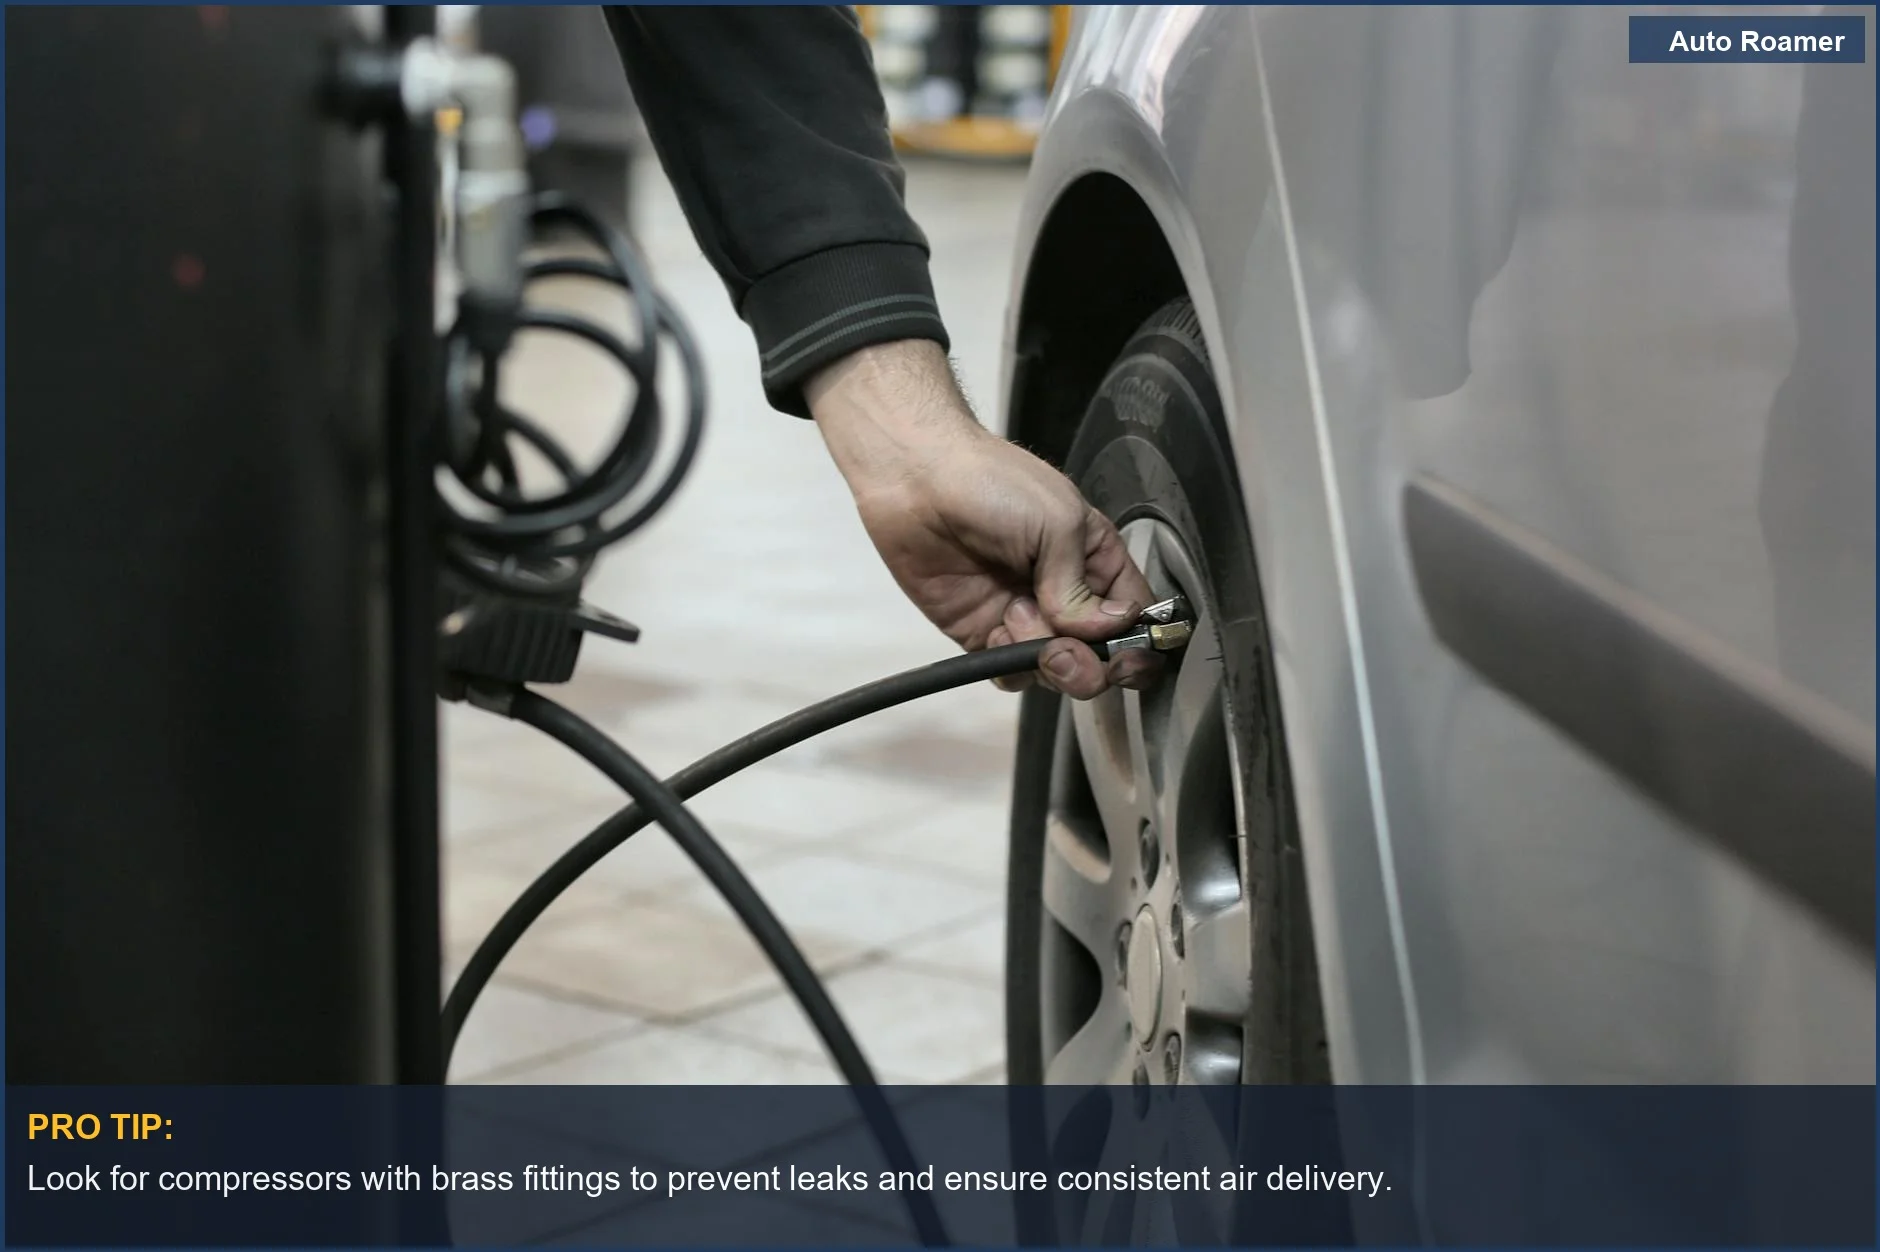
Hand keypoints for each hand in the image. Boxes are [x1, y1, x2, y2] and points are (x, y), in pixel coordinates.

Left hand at [806, 340, 1159, 698]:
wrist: (917, 481)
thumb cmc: (993, 484)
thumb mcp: (1058, 522)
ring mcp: (1026, 617)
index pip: (1137, 618)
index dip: (1139, 644)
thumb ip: (1081, 587)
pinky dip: (1011, 666)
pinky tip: (997, 630)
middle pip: (1102, 657)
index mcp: (1097, 561)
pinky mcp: (984, 634)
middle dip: (1090, 664)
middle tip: (1064, 648)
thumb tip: (1104, 633)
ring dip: (1046, 660)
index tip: (1124, 653)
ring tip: (1016, 617)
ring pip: (1059, 671)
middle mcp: (1067, 595)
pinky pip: (1013, 674)